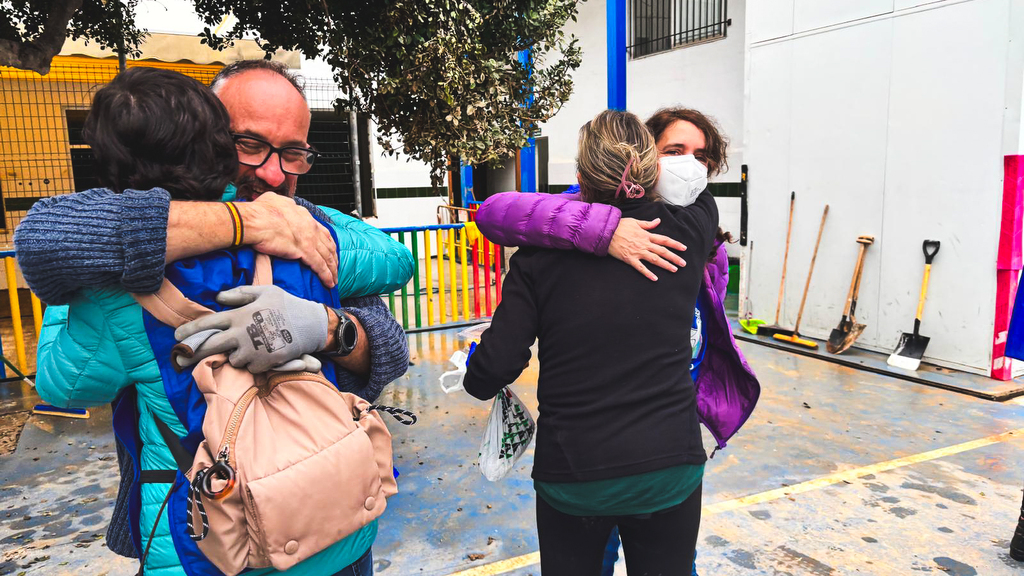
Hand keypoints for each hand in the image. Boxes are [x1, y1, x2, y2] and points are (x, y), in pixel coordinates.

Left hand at [174, 285, 329, 372]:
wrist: (311, 324)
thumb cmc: (287, 305)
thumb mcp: (265, 291)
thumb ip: (240, 293)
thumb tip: (218, 298)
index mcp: (239, 315)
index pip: (208, 323)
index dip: (190, 331)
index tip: (176, 337)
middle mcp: (242, 333)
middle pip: (210, 346)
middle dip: (193, 353)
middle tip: (180, 358)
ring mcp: (252, 349)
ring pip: (231, 359)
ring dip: (234, 356)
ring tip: (245, 349)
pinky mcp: (263, 362)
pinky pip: (249, 366)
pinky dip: (251, 362)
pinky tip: (260, 354)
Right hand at [236, 193, 338, 287]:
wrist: (254, 220)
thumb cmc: (258, 211)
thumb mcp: (274, 201)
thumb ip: (281, 204)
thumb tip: (279, 204)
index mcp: (303, 214)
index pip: (320, 229)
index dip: (325, 240)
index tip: (327, 248)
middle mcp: (310, 226)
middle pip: (328, 243)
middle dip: (333, 256)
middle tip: (335, 266)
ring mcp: (309, 239)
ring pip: (327, 256)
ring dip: (332, 269)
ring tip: (334, 278)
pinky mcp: (305, 251)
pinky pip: (320, 266)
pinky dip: (326, 275)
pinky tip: (329, 282)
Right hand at [607, 218, 687, 280]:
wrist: (606, 232)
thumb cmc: (620, 225)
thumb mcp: (635, 221)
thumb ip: (648, 224)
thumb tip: (658, 221)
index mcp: (646, 235)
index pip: (664, 240)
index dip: (675, 244)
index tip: (684, 248)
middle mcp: (644, 244)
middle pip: (662, 251)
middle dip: (674, 257)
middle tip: (684, 264)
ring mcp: (637, 252)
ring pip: (655, 259)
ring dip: (665, 265)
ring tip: (674, 270)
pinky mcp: (629, 259)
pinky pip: (640, 267)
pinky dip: (648, 273)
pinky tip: (655, 278)